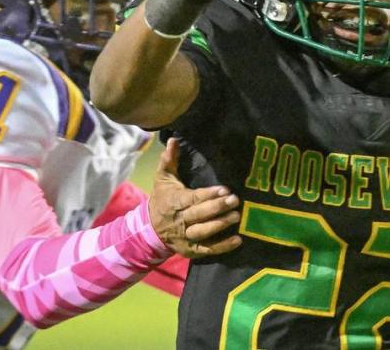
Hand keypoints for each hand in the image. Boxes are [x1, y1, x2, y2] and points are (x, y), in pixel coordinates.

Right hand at [149, 138, 241, 257]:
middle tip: (234, 200)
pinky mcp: (191, 250)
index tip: (224, 189)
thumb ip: (169, 160)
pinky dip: (223, 247)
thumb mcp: (163, 178)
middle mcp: (180, 221)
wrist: (151, 228)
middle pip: (199, 215)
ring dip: (220, 225)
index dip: (208, 195)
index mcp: (174, 202)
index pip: (192, 199)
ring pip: (203, 232)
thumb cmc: (162, 199)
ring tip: (236, 216)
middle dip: (217, 208)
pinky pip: (207, 250)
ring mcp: (185, 237)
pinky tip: (238, 240)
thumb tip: (174, 140)